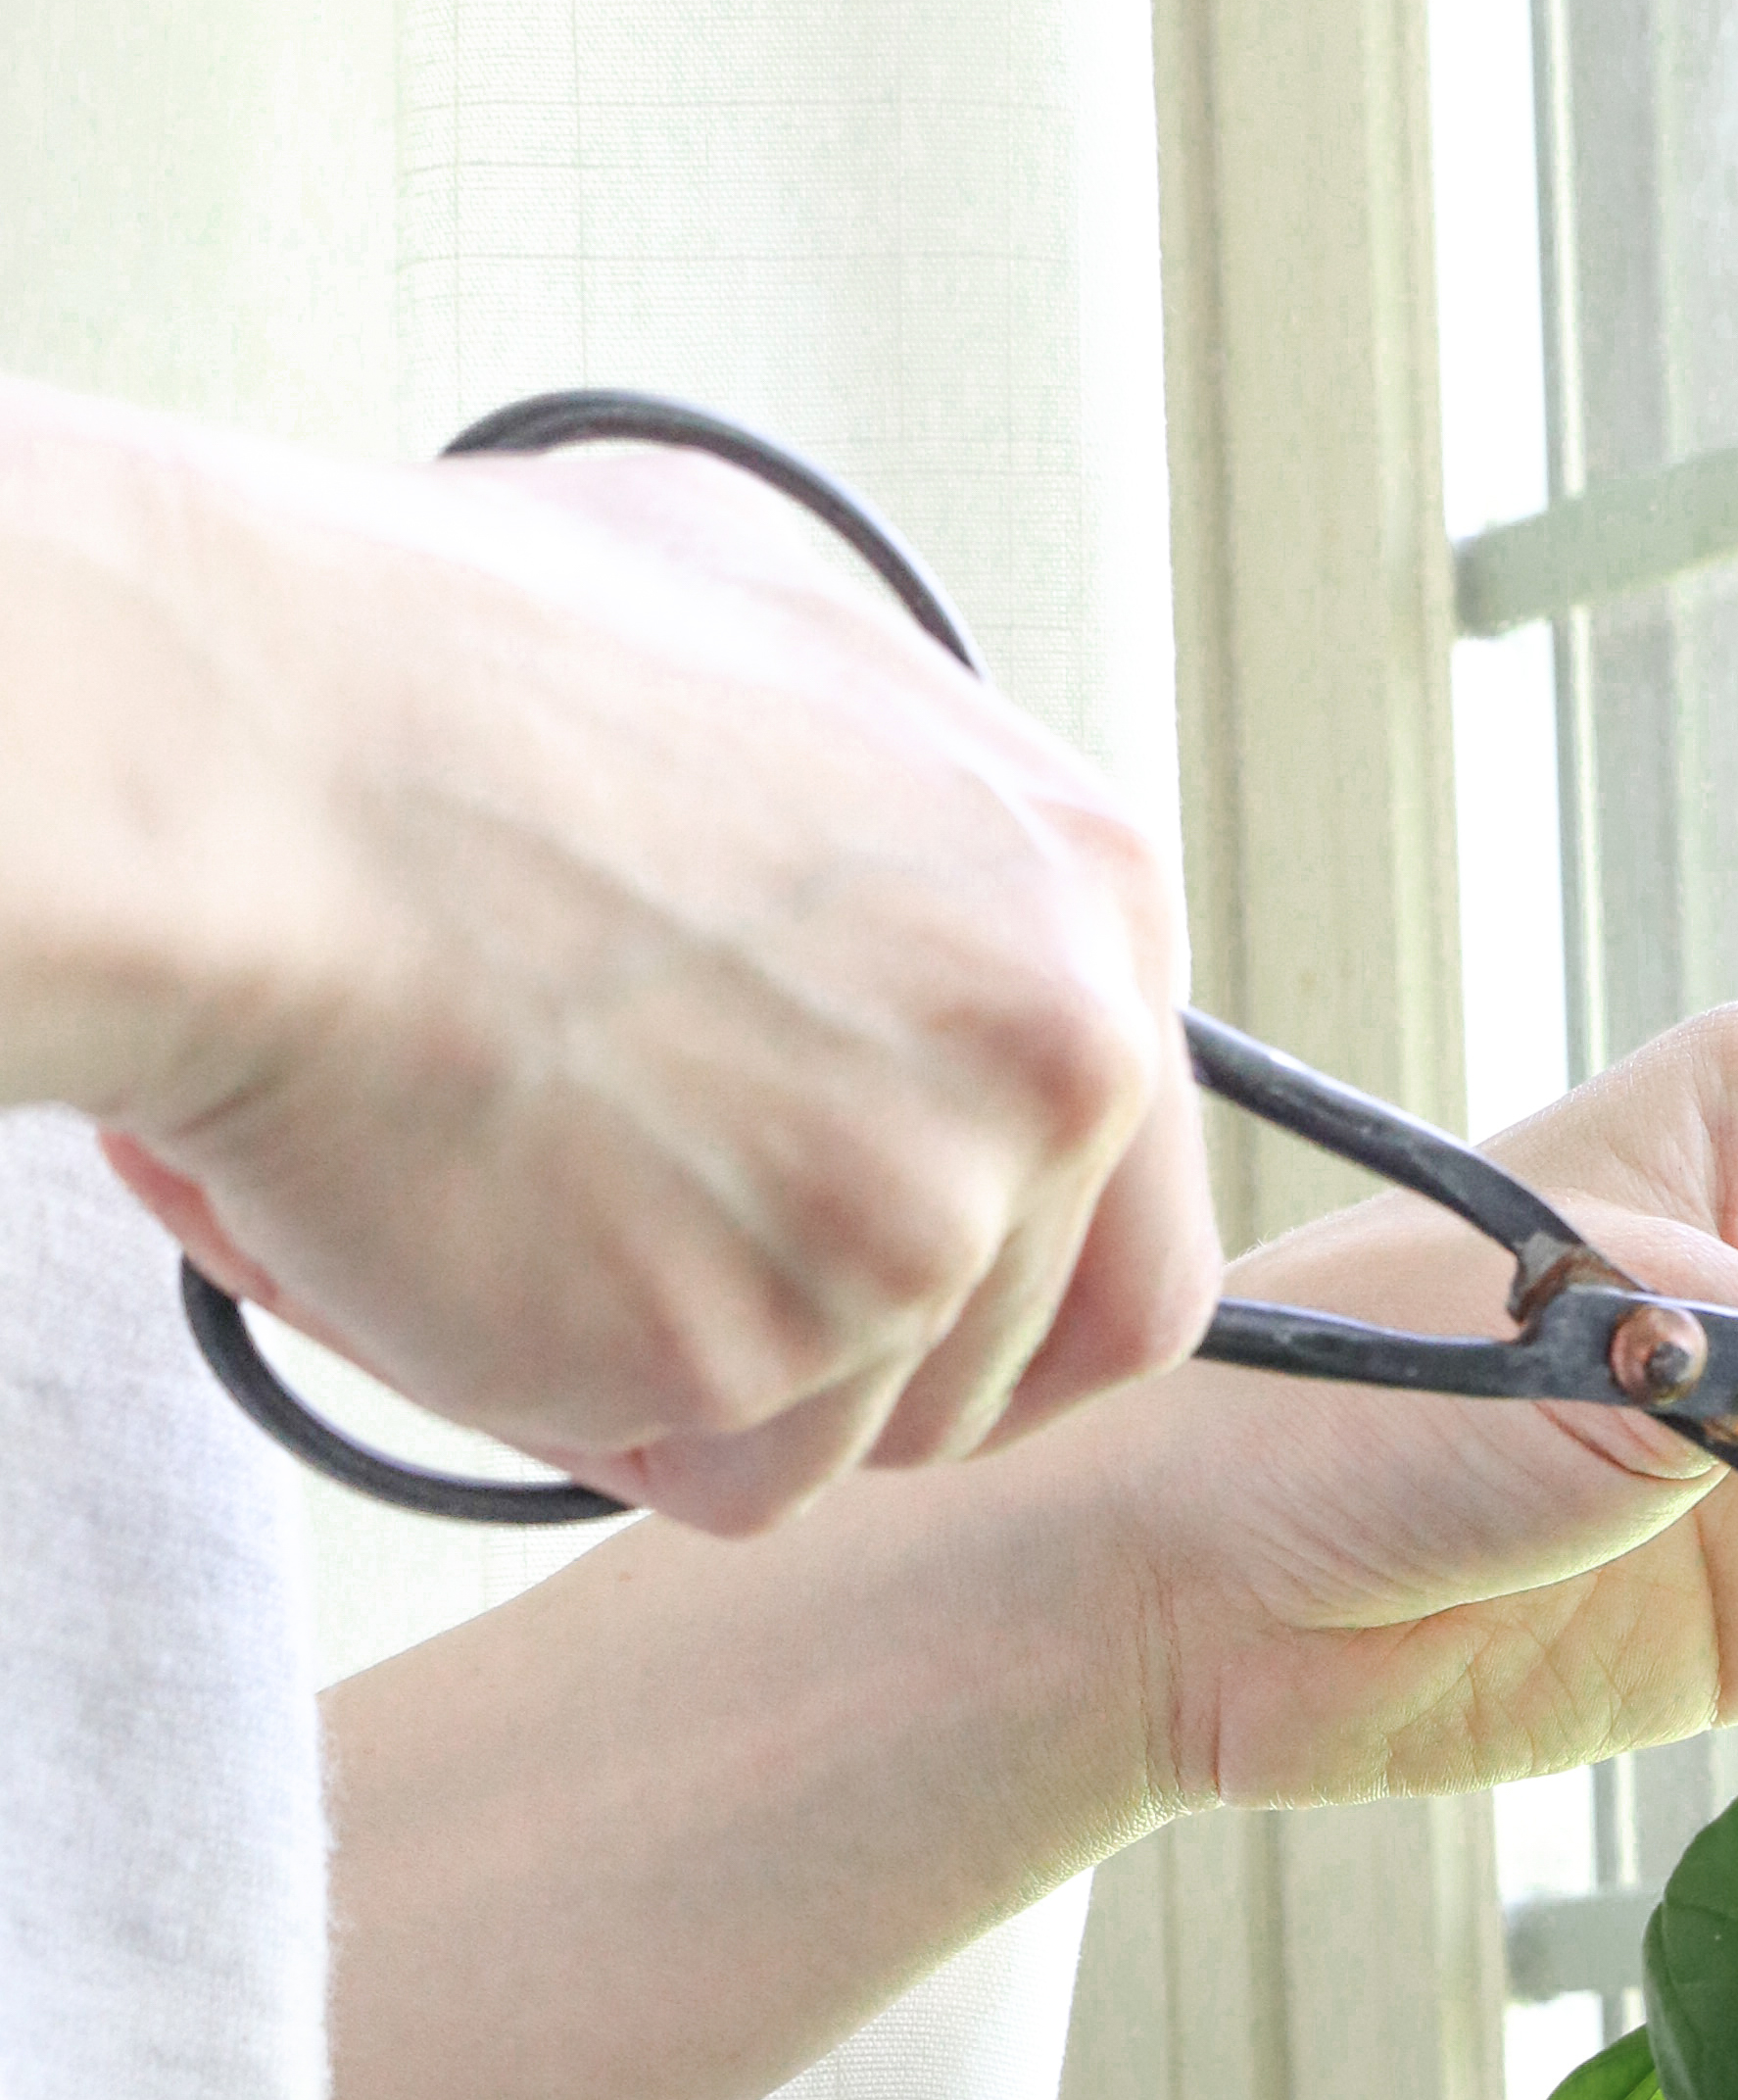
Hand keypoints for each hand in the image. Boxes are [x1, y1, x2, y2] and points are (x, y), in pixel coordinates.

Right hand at [16, 388, 1221, 1531]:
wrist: (239, 769)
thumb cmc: (437, 669)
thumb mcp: (756, 631)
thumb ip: (892, 824)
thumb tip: (894, 902)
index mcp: (1081, 897)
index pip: (1137, 1219)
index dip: (1008, 1295)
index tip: (903, 1302)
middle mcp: (1049, 1066)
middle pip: (1006, 1359)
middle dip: (846, 1354)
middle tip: (670, 1252)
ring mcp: (916, 1224)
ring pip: (845, 1428)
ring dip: (693, 1367)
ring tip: (521, 1181)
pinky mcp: (759, 1355)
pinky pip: (704, 1468)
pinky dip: (582, 1403)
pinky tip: (466, 1239)